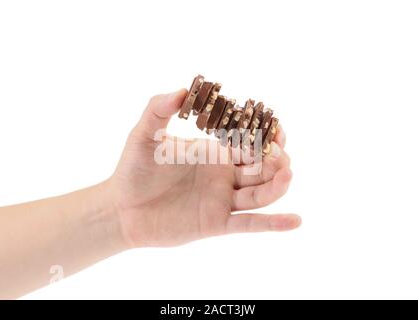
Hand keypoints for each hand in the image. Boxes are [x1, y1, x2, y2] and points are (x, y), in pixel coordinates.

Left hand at [108, 89, 300, 247]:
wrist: (122, 208)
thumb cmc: (132, 169)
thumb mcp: (144, 134)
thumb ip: (159, 109)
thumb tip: (182, 90)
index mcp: (213, 152)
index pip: (246, 141)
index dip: (264, 135)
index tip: (277, 128)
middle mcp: (223, 175)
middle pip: (260, 167)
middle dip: (274, 159)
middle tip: (281, 153)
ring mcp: (222, 199)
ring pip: (260, 193)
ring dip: (277, 185)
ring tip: (287, 174)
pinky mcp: (217, 223)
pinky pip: (249, 223)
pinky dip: (273, 224)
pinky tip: (296, 221)